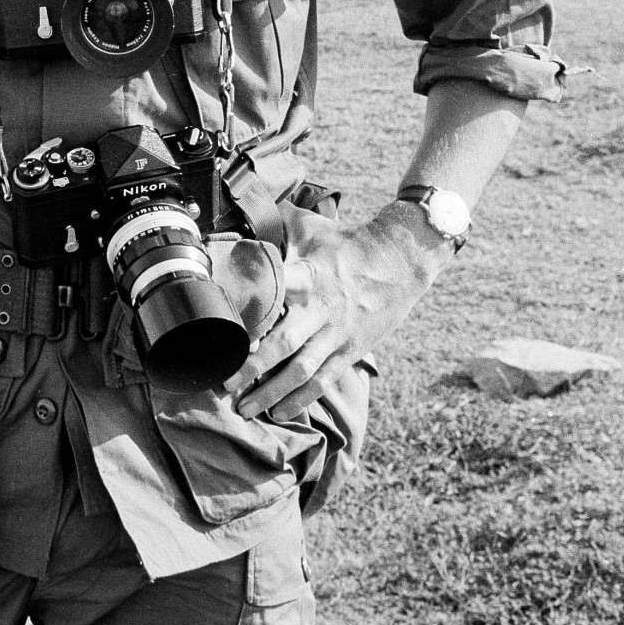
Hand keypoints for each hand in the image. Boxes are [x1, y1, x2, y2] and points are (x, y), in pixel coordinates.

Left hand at [232, 202, 449, 423]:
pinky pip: (322, 380)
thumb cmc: (345, 242)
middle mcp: (320, 309)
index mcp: (306, 276)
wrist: (400, 261)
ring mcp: (336, 334)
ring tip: (243, 409)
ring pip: (300, 371)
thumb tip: (239, 212)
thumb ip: (274, 223)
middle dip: (251, 367)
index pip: (275, 290)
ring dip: (270, 393)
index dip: (251, 307)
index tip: (222, 324)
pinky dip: (300, 399)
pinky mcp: (350, 351)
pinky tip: (278, 411)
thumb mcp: (309, 226)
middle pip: (282, 343)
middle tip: (224, 384)